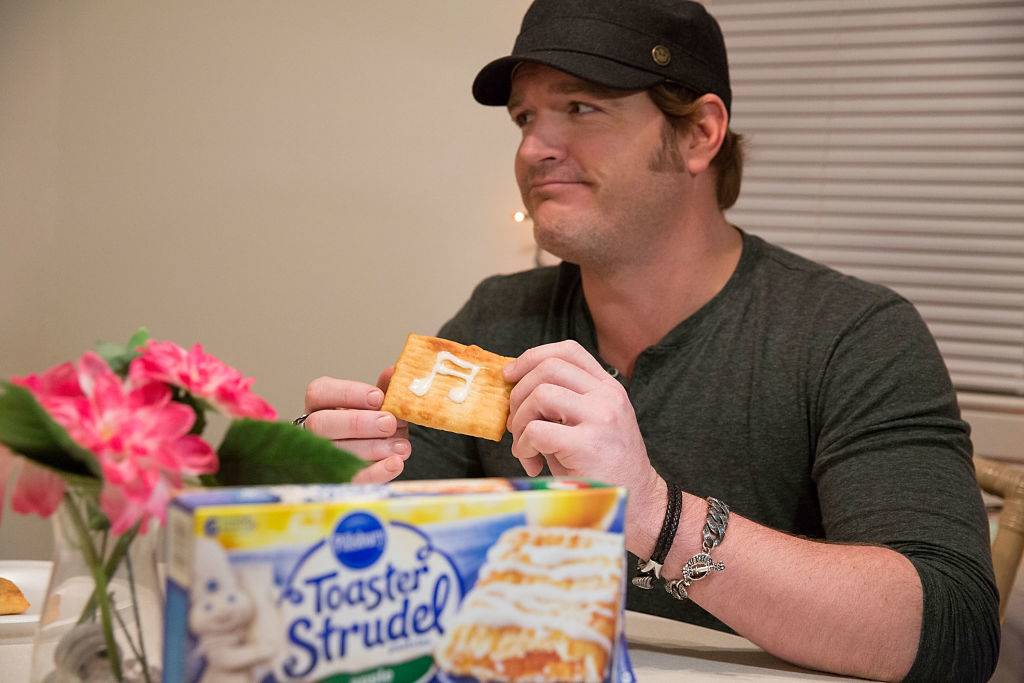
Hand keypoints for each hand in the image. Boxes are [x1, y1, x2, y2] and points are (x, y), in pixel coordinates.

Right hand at [302, 368, 409, 483]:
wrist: (379, 455)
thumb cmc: (373, 424)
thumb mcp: (377, 405)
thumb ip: (384, 388)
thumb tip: (394, 372)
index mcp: (319, 405)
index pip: (319, 393)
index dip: (348, 394)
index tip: (378, 398)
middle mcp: (312, 431)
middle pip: (320, 424)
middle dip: (357, 423)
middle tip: (389, 423)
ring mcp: (320, 459)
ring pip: (334, 453)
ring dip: (371, 449)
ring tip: (401, 446)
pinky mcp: (336, 483)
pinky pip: (350, 480)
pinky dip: (375, 472)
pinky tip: (395, 463)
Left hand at [502, 340, 657, 495]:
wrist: (636, 502)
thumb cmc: (603, 466)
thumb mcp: (591, 423)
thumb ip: (562, 402)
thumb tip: (514, 390)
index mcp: (608, 388)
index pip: (568, 351)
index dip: (532, 357)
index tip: (511, 375)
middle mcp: (607, 397)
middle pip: (548, 368)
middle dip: (518, 393)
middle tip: (515, 422)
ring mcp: (600, 418)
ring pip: (540, 394)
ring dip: (520, 421)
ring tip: (525, 446)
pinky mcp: (587, 444)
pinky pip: (537, 431)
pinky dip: (524, 446)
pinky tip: (532, 462)